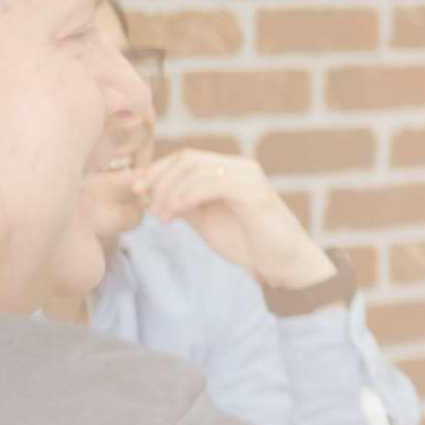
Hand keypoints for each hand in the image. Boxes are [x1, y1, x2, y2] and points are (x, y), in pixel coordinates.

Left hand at [133, 147, 335, 291]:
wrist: (286, 265)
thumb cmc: (250, 245)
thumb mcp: (208, 220)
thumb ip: (185, 204)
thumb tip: (151, 194)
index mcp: (232, 172)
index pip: (187, 158)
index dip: (158, 171)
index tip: (138, 192)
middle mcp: (241, 168)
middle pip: (188, 159)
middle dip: (159, 179)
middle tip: (145, 203)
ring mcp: (249, 177)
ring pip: (195, 169)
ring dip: (169, 192)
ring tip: (162, 218)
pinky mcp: (253, 192)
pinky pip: (209, 184)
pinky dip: (184, 197)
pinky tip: (175, 215)